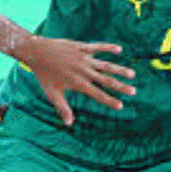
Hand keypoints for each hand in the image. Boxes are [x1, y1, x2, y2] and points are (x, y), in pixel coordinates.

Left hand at [16, 37, 135, 125]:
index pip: (98, 94)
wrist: (37, 52)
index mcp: (78, 84)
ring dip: (119, 70)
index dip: (110, 100)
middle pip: (106, 80)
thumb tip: (69, 124)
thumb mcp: (52, 94)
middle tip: (133, 91)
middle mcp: (84, 71)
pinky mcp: (81, 47)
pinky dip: (108, 48)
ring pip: (106, 65)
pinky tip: (119, 49)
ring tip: (132, 74)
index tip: (121, 106)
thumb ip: (63, 108)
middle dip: (121, 86)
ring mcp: (84, 59)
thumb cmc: (44, 75)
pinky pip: (97, 47)